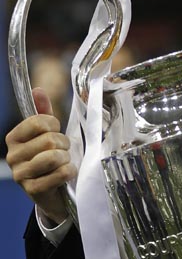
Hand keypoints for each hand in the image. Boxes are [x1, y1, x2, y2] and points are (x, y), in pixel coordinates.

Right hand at [5, 88, 75, 224]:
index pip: (40, 122)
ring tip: (63, 161)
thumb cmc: (50, 155)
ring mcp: (21, 175)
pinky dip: (69, 172)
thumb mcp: (47, 132)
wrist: (52, 189)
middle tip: (63, 151)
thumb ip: (43, 111)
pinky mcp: (33, 190)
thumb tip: (38, 90)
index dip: (55, 126)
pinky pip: (60, 174)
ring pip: (54, 157)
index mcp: (13, 137)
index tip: (55, 132)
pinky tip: (65, 174)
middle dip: (64, 144)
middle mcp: (12, 156)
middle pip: (50, 140)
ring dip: (66, 158)